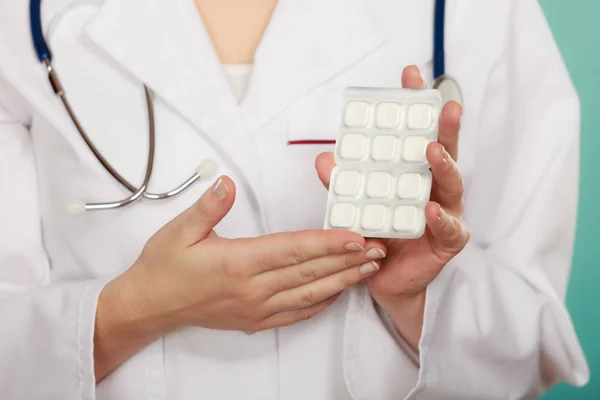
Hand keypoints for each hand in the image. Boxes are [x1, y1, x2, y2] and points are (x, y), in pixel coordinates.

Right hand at [120, 176, 383, 332]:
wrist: (149, 305)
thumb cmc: (164, 267)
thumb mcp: (179, 230)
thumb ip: (208, 207)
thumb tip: (227, 183)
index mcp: (237, 263)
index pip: (292, 250)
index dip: (327, 242)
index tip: (355, 235)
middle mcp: (252, 289)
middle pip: (309, 272)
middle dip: (346, 259)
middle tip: (377, 248)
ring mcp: (256, 309)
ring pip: (309, 295)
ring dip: (342, 280)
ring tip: (368, 268)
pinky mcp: (256, 320)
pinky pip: (296, 314)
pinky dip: (321, 302)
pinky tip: (338, 291)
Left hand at [315, 65, 469, 348]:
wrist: (383, 279)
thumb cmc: (376, 235)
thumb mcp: (357, 204)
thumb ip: (343, 183)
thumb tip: (323, 159)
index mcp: (416, 174)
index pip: (419, 133)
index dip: (417, 105)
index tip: (411, 75)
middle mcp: (436, 188)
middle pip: (445, 150)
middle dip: (444, 125)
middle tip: (443, 102)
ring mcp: (446, 213)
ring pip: (452, 184)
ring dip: (443, 165)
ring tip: (432, 150)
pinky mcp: (447, 242)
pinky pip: (448, 228)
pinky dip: (440, 218)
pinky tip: (431, 208)